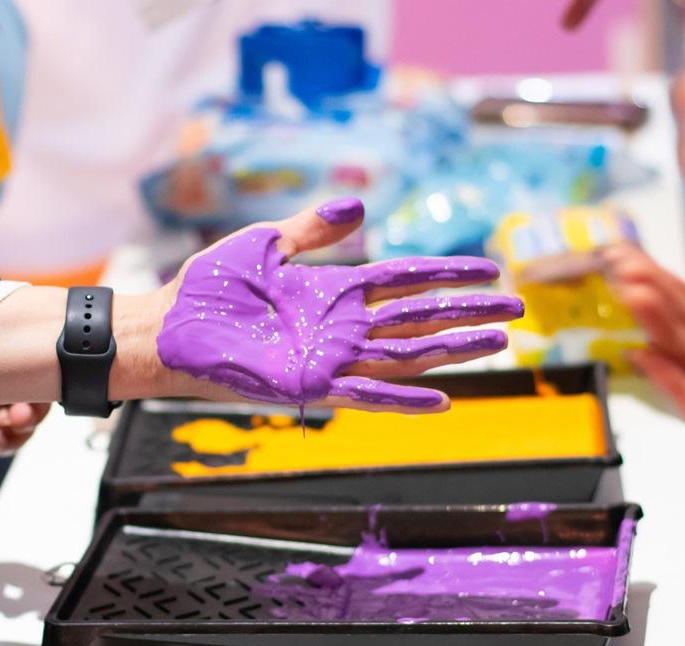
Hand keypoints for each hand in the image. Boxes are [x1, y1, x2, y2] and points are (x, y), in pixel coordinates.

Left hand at [153, 199, 523, 413]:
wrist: (168, 328)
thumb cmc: (210, 288)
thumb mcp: (266, 244)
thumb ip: (313, 229)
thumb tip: (361, 206)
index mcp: (337, 289)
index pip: (408, 279)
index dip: (450, 274)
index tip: (490, 269)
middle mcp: (343, 325)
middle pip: (422, 317)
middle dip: (470, 313)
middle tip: (516, 309)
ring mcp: (331, 356)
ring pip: (408, 353)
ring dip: (454, 350)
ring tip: (499, 341)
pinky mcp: (311, 384)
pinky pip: (367, 394)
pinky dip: (404, 399)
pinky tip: (443, 399)